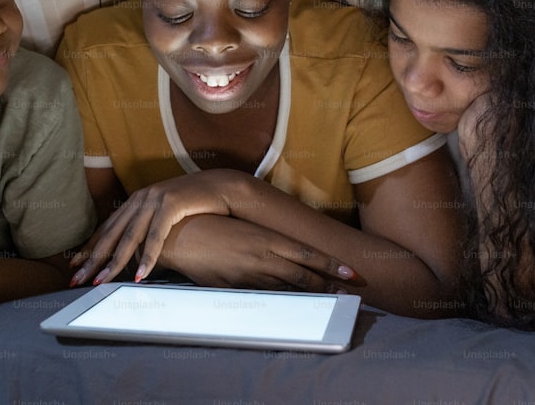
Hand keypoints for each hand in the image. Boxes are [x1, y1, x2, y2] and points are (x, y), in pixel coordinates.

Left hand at [69, 170, 243, 285]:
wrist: (219, 187)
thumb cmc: (193, 205)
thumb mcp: (165, 214)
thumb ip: (147, 227)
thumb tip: (133, 252)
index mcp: (136, 200)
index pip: (107, 227)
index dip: (90, 247)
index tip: (75, 266)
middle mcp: (141, 198)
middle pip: (112, 234)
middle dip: (93, 259)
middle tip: (78, 279)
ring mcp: (155, 200)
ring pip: (129, 237)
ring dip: (115, 263)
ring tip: (103, 281)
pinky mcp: (171, 204)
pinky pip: (155, 236)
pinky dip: (147, 257)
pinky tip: (140, 274)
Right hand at [158, 215, 355, 292]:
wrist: (182, 236)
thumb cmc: (212, 226)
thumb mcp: (244, 231)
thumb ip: (264, 244)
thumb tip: (281, 255)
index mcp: (268, 240)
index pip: (308, 255)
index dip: (332, 266)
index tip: (352, 273)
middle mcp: (264, 259)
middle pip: (304, 277)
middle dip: (328, 286)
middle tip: (348, 293)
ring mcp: (250, 276)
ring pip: (286, 291)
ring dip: (307, 297)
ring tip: (327, 301)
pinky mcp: (237, 289)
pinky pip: (263, 300)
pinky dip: (279, 305)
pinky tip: (290, 309)